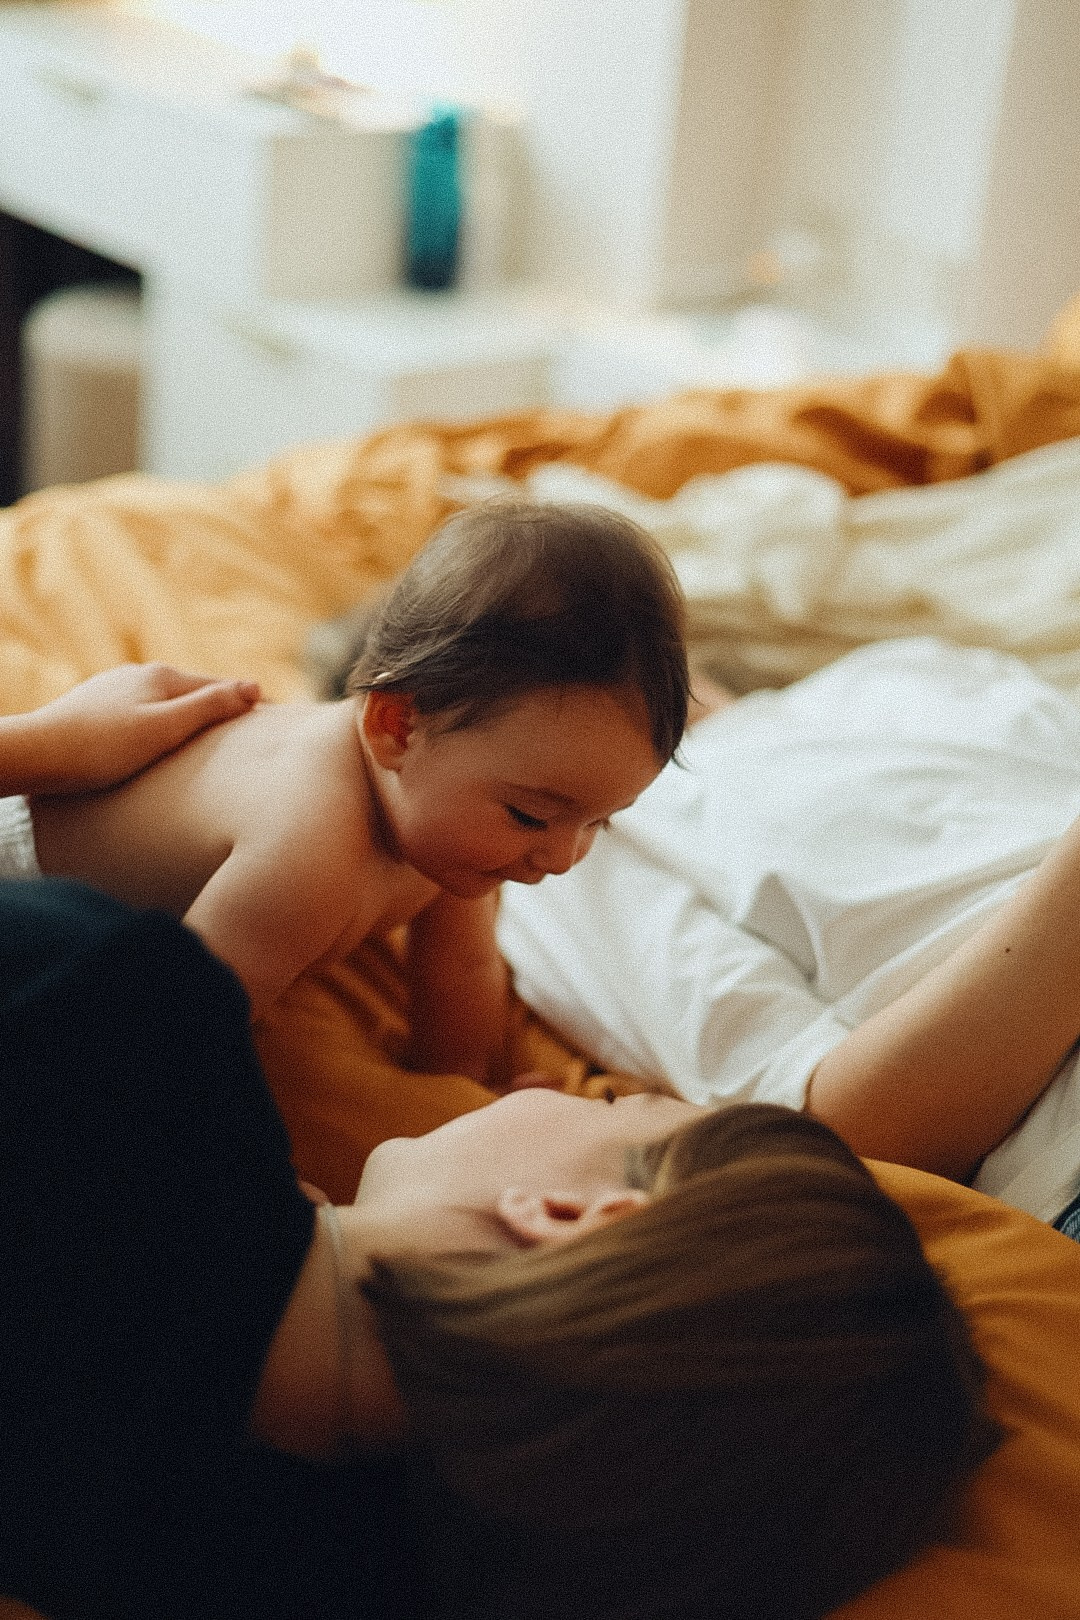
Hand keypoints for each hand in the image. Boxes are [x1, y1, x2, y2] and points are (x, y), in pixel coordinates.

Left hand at [2, 663, 260, 795]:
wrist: (36, 755)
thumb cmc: (101, 748)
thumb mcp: (166, 729)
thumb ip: (210, 707)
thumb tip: (255, 686)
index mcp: (162, 676)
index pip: (219, 687)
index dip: (247, 703)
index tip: (277, 718)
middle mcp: (138, 675)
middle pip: (192, 693)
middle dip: (217, 710)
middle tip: (246, 733)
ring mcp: (114, 689)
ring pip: (164, 704)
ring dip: (186, 719)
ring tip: (204, 743)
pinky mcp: (94, 708)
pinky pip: (140, 715)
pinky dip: (158, 727)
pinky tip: (155, 746)